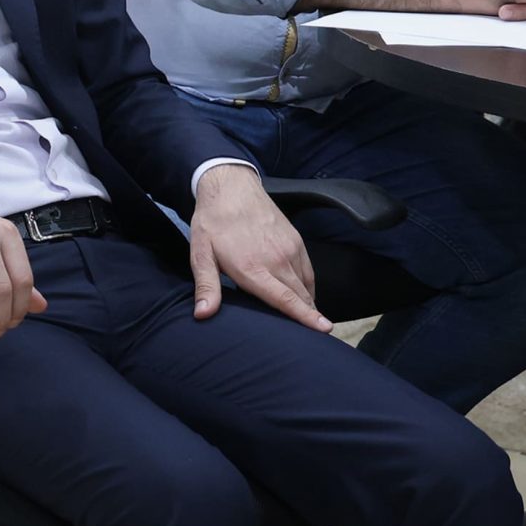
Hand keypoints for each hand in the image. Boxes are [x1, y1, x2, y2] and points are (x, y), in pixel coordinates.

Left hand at [187, 166, 328, 331]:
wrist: (231, 187)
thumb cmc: (213, 223)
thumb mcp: (201, 254)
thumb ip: (206, 286)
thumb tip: (203, 314)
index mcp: (254, 268)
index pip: (286, 300)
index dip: (305, 318)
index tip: (324, 330)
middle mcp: (277, 260)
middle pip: (301, 297)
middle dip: (309, 317)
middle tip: (312, 338)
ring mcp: (290, 249)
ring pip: (306, 285)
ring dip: (309, 303)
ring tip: (308, 321)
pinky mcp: (296, 240)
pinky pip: (308, 271)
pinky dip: (309, 286)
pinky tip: (303, 296)